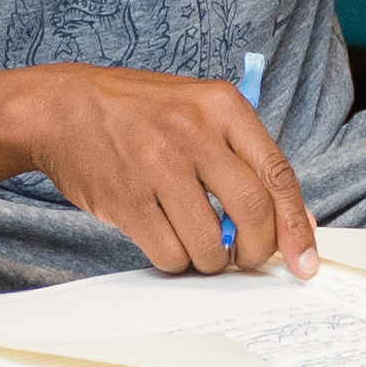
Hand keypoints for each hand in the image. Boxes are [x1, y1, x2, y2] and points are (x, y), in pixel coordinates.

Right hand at [4, 63, 312, 275]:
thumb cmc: (138, 114)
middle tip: (248, 259)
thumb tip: (294, 220)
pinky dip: (175, 261)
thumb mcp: (198, 110)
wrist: (61, 109)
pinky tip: (167, 241)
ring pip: (209, 242)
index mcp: (222, 106)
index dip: (296, 226)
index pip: (277, 174)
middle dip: (258, 250)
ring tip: (199, 248)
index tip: (304, 260)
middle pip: (252, 211)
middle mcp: (194, 132)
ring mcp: (158, 165)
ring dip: (211, 261)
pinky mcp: (127, 198)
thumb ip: (245, 158)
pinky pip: (169, 252)